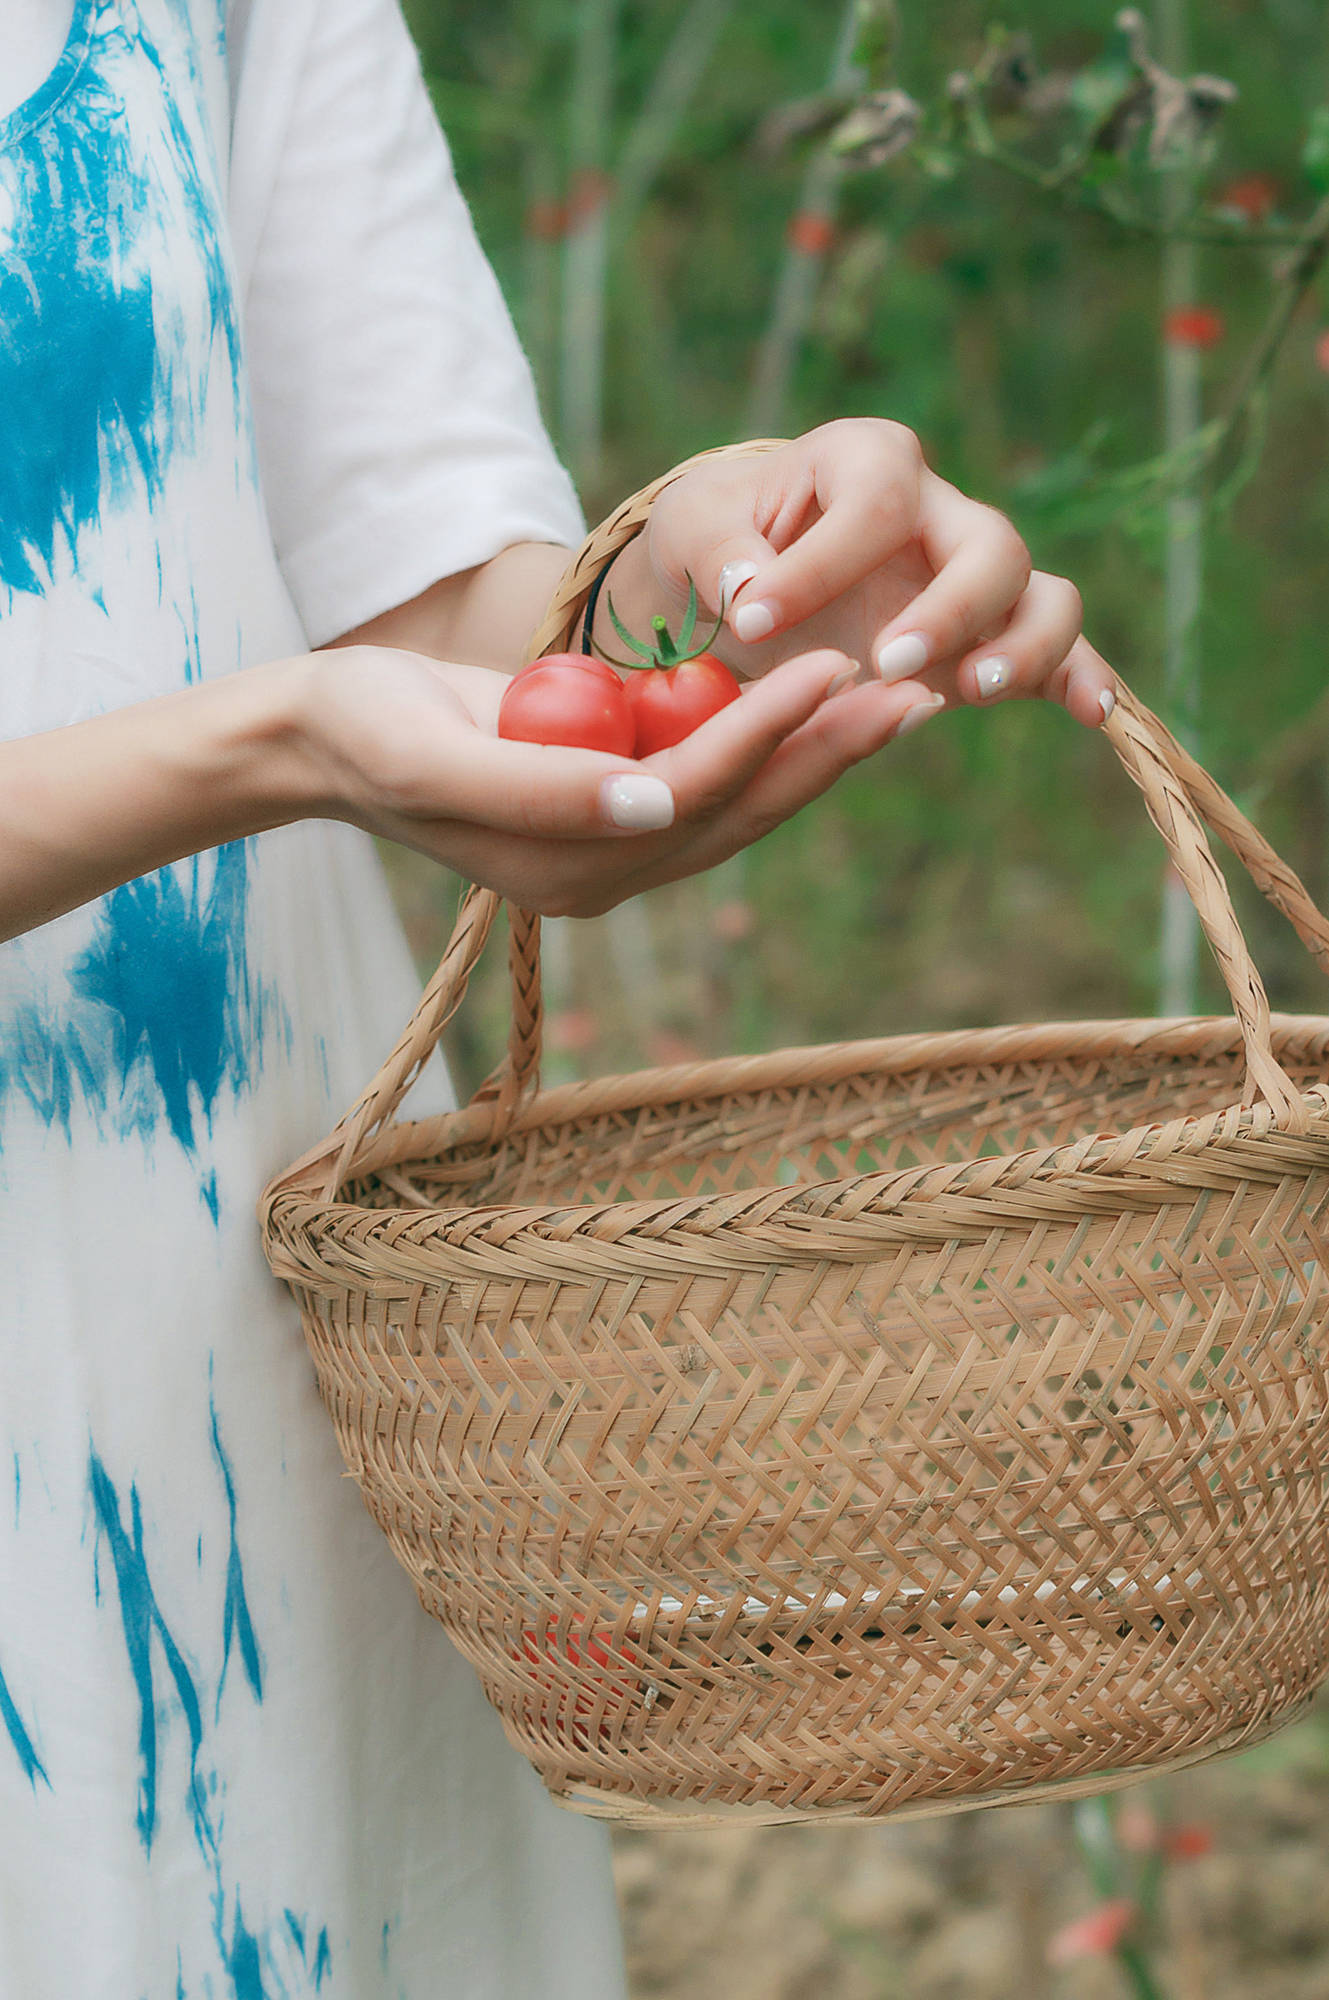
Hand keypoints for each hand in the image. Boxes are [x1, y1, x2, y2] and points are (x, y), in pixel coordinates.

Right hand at [295, 641, 939, 916]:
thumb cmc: (366, 732)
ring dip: (820, 752)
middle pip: (742, 813)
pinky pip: (714, 779)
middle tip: (918, 697)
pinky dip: (773, 739)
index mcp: (567, 869)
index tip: (834, 670)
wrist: (324, 738)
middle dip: (829, 756)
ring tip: (899, 698)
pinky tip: (828, 699)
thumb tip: (652, 805)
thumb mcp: (434, 754)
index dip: (766, 737)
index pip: (693, 800)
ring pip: (741, 802)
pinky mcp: (617, 808)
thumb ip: (540, 789)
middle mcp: (605, 872)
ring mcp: (614, 845)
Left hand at [645, 418, 1112, 728]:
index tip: (753, 619)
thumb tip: (751, 585)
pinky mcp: (989, 635)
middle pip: (989, 543)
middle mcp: (938, 510)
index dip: (820, 562)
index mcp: (866, 460)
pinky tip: (1091, 713)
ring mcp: (973, 575)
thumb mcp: (689, 531)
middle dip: (947, 608)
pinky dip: (1083, 678)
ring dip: (1023, 645)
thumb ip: (715, 549)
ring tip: (973, 692)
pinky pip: (1058, 651)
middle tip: (885, 662)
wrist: (742, 582)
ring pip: (1039, 593)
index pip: (873, 502)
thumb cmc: (719, 542)